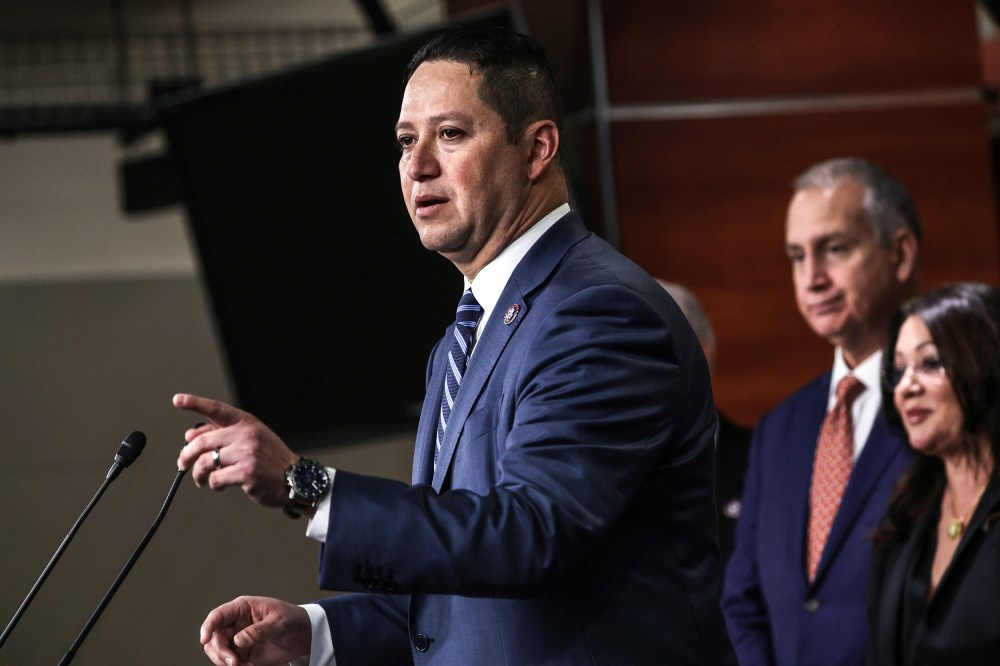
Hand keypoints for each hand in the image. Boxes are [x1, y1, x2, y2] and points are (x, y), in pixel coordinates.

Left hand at [174, 393, 298, 506]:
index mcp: (246, 423)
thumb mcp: (251, 439)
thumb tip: (190, 436)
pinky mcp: (246, 473)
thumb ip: (221, 435)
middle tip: (182, 463)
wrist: (295, 478)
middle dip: (186, 455)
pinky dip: (213, 484)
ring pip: (205, 462)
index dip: (195, 403)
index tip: (178, 400)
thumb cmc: (270, 459)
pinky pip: (216, 478)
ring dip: (198, 474)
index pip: (217, 409)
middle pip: (202, 442)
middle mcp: (246, 435)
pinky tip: (219, 485)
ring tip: (201, 479)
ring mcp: (247, 453)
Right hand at [200, 596, 310, 665]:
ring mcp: (237, 639)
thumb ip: (259, 630)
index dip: (208, 626)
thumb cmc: (292, 620)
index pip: (218, 615)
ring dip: (224, 661)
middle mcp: (236, 623)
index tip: (204, 640)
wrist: (303, 635)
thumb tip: (238, 640)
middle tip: (233, 663)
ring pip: (217, 651)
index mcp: (243, 608)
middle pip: (214, 637)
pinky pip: (229, 662)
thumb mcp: (279, 622)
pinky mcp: (242, 653)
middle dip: (219, 651)